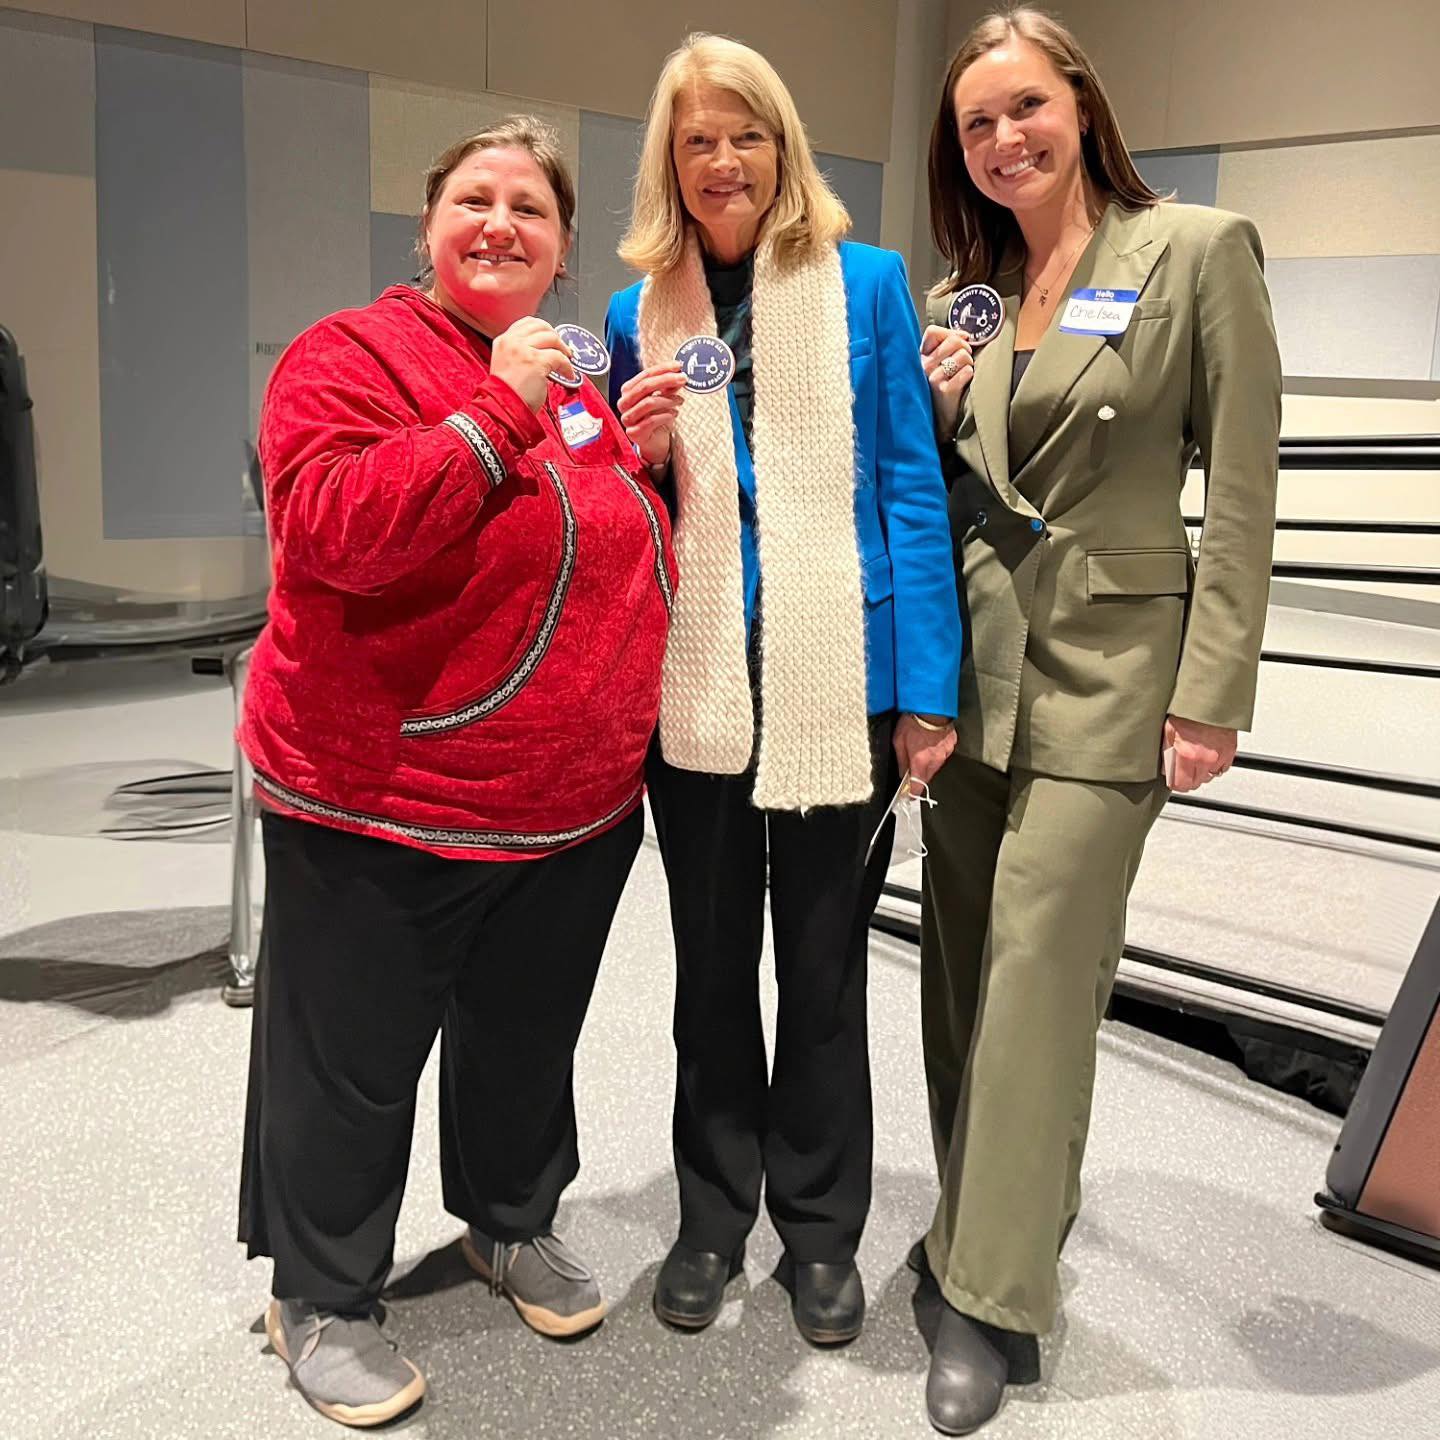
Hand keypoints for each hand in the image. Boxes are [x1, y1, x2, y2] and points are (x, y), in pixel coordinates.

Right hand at [490, 316, 575, 411]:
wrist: (502, 408)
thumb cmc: (505, 394)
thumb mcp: (506, 365)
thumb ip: (519, 354)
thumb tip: (540, 352)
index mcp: (503, 341)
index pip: (526, 323)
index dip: (543, 329)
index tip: (551, 338)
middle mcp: (512, 342)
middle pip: (541, 326)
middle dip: (555, 336)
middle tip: (563, 349)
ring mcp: (524, 350)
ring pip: (552, 338)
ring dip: (563, 349)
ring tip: (567, 361)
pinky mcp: (537, 361)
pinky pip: (559, 357)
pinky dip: (568, 366)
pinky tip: (568, 374)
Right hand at [617, 362, 687, 466]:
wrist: (653, 442)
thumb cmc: (656, 418)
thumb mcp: (662, 398)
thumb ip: (668, 386)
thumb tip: (679, 374)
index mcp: (628, 391)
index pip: (645, 375)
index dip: (662, 369)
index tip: (678, 366)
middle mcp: (624, 403)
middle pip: (645, 386)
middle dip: (666, 380)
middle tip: (683, 379)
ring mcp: (627, 418)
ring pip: (649, 403)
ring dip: (668, 399)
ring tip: (680, 401)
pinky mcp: (634, 433)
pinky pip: (652, 420)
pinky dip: (666, 415)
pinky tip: (674, 414)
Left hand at [894, 714, 955, 787]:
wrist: (931, 708)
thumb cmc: (913, 722)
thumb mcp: (898, 741)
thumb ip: (901, 760)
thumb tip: (902, 773)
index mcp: (920, 761)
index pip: (918, 785)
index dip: (913, 792)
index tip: (909, 794)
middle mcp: (935, 760)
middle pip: (927, 777)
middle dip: (919, 776)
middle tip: (912, 768)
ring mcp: (945, 753)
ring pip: (936, 766)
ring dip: (928, 763)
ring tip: (921, 749)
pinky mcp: (951, 745)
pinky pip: (943, 754)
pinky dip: (936, 752)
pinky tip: (931, 743)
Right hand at [920, 325, 974, 440]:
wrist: (936, 424)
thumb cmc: (938, 393)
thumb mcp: (934, 369)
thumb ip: (946, 348)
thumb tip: (964, 334)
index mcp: (920, 358)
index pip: (933, 332)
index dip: (951, 334)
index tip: (960, 341)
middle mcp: (923, 366)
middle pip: (954, 341)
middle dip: (966, 349)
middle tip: (964, 362)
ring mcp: (932, 378)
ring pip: (963, 355)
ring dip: (969, 364)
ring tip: (962, 375)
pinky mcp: (944, 391)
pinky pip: (967, 372)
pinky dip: (969, 377)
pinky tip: (962, 386)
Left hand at [1162, 715, 1237, 792]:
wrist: (1210, 699)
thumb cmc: (1188, 711)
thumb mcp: (1168, 731)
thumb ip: (1166, 754)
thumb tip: (1165, 769)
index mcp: (1186, 754)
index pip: (1179, 785)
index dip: (1173, 782)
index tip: (1171, 778)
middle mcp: (1204, 759)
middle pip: (1194, 784)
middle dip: (1186, 779)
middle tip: (1181, 768)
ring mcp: (1219, 756)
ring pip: (1208, 777)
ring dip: (1200, 773)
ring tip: (1194, 759)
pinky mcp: (1230, 751)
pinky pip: (1222, 768)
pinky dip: (1214, 766)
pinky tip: (1207, 756)